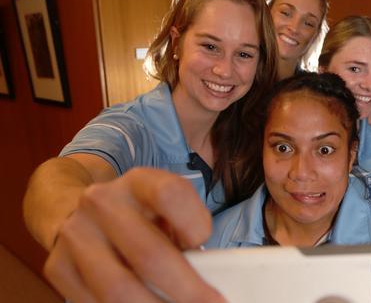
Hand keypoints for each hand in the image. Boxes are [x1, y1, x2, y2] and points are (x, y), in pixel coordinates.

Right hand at [43, 167, 224, 301]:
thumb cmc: (140, 215)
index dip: (194, 223)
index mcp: (139, 182)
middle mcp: (102, 203)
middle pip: (149, 254)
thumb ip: (185, 232)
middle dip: (187, 291)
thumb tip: (210, 276)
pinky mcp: (58, 267)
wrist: (75, 208)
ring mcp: (76, 235)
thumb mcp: (165, 208)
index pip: (170, 194)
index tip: (204, 244)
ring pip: (119, 289)